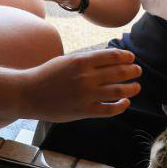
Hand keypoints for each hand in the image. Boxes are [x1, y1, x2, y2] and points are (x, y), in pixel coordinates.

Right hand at [19, 48, 140, 121]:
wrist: (28, 93)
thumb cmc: (47, 75)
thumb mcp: (67, 60)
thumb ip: (87, 60)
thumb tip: (111, 58)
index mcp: (81, 61)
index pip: (112, 56)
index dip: (126, 57)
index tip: (131, 58)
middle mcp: (86, 77)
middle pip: (119, 72)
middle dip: (132, 71)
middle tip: (138, 71)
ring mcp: (86, 95)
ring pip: (119, 91)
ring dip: (131, 88)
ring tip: (136, 86)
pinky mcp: (84, 111)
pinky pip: (109, 109)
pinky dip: (121, 106)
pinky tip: (125, 103)